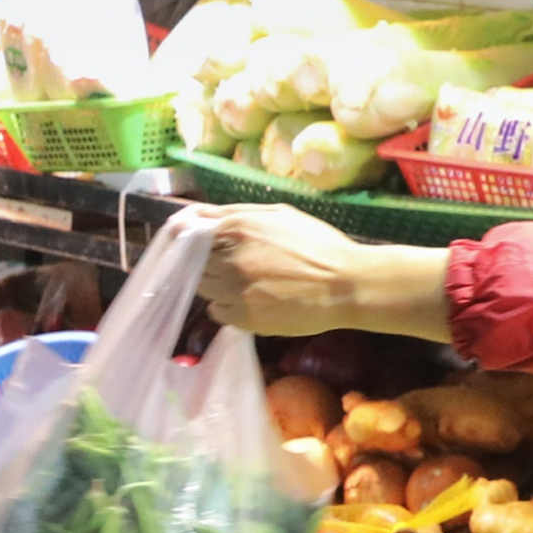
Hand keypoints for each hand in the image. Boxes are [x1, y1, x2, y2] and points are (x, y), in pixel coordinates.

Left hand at [193, 205, 456, 342]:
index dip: (187, 237)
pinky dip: (226, 307)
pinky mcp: (242, 317)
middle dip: (204, 262)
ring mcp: (234, 289)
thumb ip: (238, 214)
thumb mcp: (280, 214)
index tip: (189, 242)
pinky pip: (217, 312)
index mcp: (238, 227)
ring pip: (202, 288)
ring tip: (243, 283)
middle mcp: (229, 258)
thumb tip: (202, 217)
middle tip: (227, 265)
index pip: (189, 230)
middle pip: (193, 261)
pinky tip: (249, 301)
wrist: (345, 285)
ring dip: (214, 285)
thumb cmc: (318, 246)